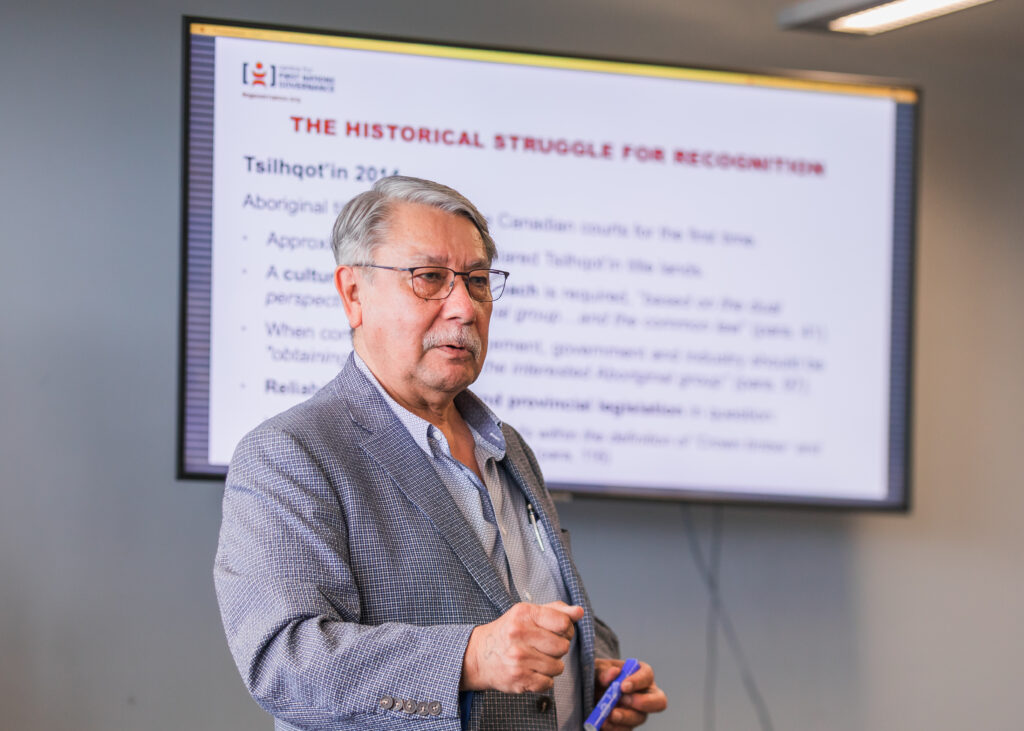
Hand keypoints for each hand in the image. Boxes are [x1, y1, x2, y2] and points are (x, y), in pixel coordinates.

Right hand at [461, 601, 583, 693]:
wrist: (479, 656)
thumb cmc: (509, 632)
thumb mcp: (529, 614)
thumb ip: (557, 611)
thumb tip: (579, 612)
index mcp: (525, 614)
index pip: (563, 623)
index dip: (566, 629)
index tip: (558, 631)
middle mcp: (520, 634)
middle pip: (563, 646)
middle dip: (558, 648)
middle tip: (543, 646)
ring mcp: (519, 658)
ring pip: (558, 667)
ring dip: (551, 666)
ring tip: (536, 659)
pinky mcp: (519, 679)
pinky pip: (548, 683)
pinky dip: (543, 680)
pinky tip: (531, 671)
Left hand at [594, 657, 667, 729]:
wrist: (588, 691)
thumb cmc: (598, 675)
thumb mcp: (598, 669)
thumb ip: (604, 671)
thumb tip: (614, 672)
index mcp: (640, 674)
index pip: (647, 675)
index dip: (638, 681)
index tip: (623, 686)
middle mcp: (644, 694)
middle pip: (658, 701)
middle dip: (642, 702)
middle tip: (622, 700)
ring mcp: (638, 711)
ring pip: (640, 718)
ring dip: (624, 717)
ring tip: (608, 715)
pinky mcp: (627, 725)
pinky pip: (627, 729)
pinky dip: (615, 728)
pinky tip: (604, 723)